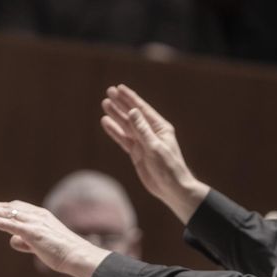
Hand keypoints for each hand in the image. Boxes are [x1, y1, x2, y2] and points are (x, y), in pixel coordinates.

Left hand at [0, 200, 110, 276]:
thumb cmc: (63, 253)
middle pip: (10, 207)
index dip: (1, 208)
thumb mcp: (40, 245)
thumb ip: (26, 242)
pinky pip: (10, 224)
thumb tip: (12, 240)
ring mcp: (35, 222)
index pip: (17, 208)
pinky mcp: (33, 232)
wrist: (77, 257)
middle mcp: (37, 215)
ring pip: (8, 213)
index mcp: (41, 216)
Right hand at [100, 84, 208, 222]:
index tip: (119, 88)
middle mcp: (150, 132)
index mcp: (159, 128)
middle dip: (121, 103)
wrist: (171, 188)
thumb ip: (142, 130)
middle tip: (109, 91)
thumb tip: (133, 111)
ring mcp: (142, 142)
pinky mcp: (136, 153)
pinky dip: (114, 131)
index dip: (130, 98)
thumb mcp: (154, 147)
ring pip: (126, 126)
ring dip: (116, 115)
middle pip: (132, 114)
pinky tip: (106, 122)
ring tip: (104, 103)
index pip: (142, 109)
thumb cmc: (168, 168)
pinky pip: (123, 139)